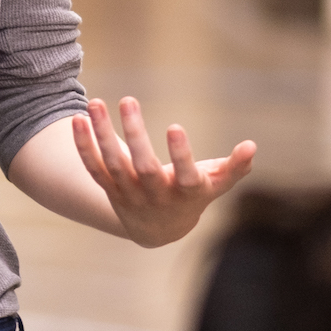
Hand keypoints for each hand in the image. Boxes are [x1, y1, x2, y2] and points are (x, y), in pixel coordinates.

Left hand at [71, 96, 256, 248]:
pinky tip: (79, 118)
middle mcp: (155, 195)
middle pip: (142, 167)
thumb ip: (234, 167)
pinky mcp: (109, 188)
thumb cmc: (192, 196)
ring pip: (113, 165)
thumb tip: (252, 146)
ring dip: (102, 134)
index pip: (184, 175)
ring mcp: (129, 193)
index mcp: (185, 192)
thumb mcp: (215, 184)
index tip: (175, 127)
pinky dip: (83, 145)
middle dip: (135, 134)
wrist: (158, 229)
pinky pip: (94, 167)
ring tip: (96, 103)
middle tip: (128, 100)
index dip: (180, 154)